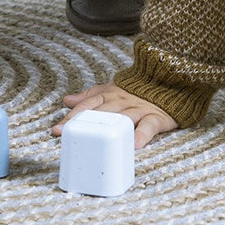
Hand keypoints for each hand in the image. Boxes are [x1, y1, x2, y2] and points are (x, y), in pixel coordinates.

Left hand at [51, 82, 177, 148]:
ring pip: (121, 119)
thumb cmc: (134, 90)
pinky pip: (148, 126)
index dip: (72, 118)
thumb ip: (88, 96)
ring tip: (96, 143)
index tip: (57, 130)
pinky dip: (141, 134)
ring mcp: (138, 108)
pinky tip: (134, 145)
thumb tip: (66, 100)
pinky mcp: (156, 116)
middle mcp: (121, 101)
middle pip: (99, 113)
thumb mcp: (109, 90)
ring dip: (108, 131)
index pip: (87, 106)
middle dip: (83, 125)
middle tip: (68, 137)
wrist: (167, 79)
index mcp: (108, 94)